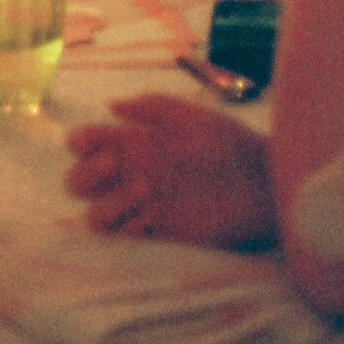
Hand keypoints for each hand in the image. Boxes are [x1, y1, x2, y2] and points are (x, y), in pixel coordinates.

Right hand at [66, 94, 276, 247]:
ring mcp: (144, 207)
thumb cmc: (231, 144)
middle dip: (85, 173)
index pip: (90, 144)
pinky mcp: (160, 234)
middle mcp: (133, 174)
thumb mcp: (190, 116)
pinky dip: (129, 227)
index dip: (80, 142)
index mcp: (137, 143)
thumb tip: (111, 106)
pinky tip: (152, 217)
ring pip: (96, 215)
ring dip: (107, 203)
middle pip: (80, 182)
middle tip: (113, 163)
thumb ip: (152, 107)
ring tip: (144, 190)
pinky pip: (125, 238)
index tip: (88, 140)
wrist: (264, 185)